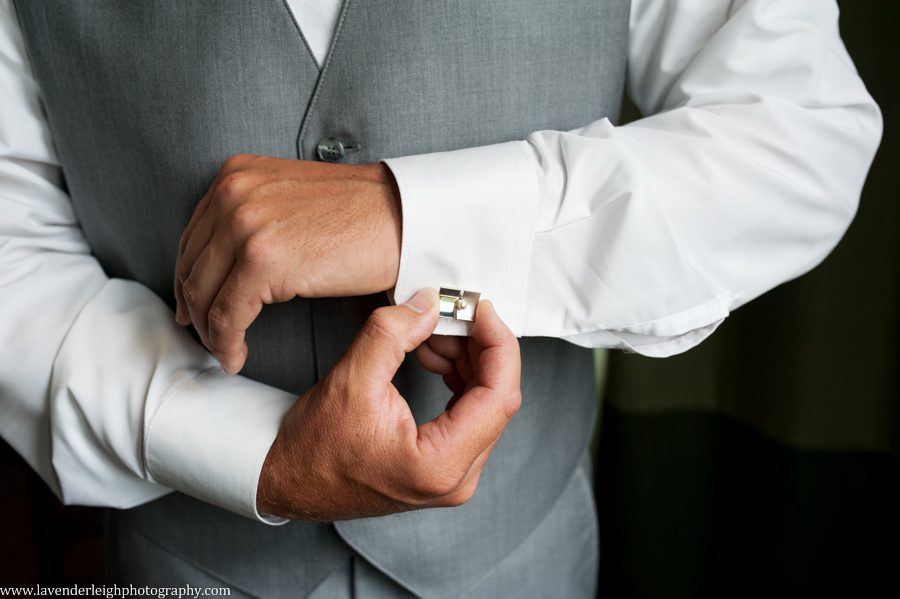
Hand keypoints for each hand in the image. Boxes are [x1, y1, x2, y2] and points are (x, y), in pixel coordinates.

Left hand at [173, 154, 401, 372]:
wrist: (403, 219)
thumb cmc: (362, 215)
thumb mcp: (291, 199)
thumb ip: (255, 218)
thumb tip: (227, 264)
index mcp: (237, 175)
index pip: (194, 238)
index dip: (190, 279)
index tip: (194, 306)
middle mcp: (234, 194)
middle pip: (193, 267)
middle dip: (196, 310)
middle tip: (205, 335)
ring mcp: (245, 226)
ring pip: (204, 296)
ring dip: (211, 333)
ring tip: (226, 352)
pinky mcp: (262, 261)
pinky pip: (228, 317)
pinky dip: (227, 344)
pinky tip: (237, 357)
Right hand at [256, 289, 520, 520]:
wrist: (288, 482)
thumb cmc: (313, 450)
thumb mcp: (350, 380)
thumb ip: (392, 334)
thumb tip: (429, 305)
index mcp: (440, 465)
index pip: (499, 396)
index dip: (498, 344)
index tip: (481, 309)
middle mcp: (456, 478)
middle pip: (497, 398)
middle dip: (480, 347)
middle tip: (456, 312)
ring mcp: (453, 475)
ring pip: (485, 403)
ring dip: (467, 360)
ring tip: (432, 333)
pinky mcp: (443, 465)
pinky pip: (468, 414)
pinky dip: (456, 377)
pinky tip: (432, 354)